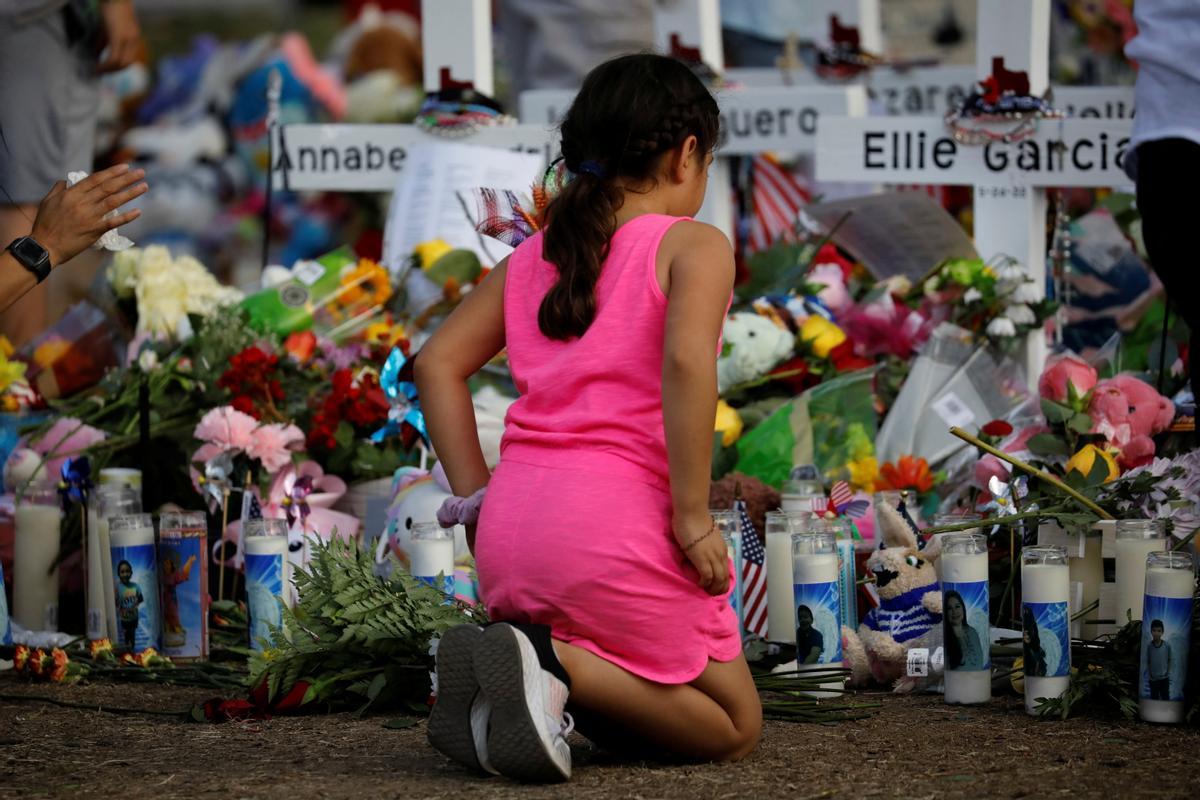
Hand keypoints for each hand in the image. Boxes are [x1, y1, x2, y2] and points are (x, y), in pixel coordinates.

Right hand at [30, 165, 146, 266]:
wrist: (45, 246)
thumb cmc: (45, 224)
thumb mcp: (47, 201)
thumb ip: (59, 189)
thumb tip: (66, 180)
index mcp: (71, 194)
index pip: (96, 179)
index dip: (111, 172)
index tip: (125, 167)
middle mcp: (82, 203)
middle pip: (108, 187)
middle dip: (126, 178)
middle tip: (141, 172)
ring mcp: (89, 217)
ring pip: (114, 202)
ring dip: (130, 193)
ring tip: (144, 186)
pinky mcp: (94, 231)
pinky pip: (114, 222)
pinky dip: (127, 217)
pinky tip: (138, 211)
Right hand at [99, 1, 140, 72]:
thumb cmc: (109, 7)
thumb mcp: (107, 27)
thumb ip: (104, 42)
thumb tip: (97, 55)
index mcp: (134, 38)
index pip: (130, 59)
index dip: (119, 68)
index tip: (107, 71)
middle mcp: (134, 40)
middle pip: (127, 64)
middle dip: (114, 71)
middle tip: (102, 73)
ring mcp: (128, 39)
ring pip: (121, 63)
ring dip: (109, 70)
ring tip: (98, 71)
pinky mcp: (119, 37)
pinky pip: (114, 58)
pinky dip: (105, 65)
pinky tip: (98, 66)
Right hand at [674, 511, 729, 596]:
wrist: (692, 512)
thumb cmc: (694, 520)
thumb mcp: (704, 536)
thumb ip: (704, 546)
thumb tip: (698, 552)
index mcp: (722, 549)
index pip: (726, 571)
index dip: (722, 581)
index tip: (714, 586)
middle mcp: (720, 554)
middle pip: (724, 579)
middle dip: (718, 589)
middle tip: (710, 594)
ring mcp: (712, 557)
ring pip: (718, 580)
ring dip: (712, 589)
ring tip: (705, 592)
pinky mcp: (703, 558)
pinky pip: (707, 577)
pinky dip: (704, 583)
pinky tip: (699, 583)